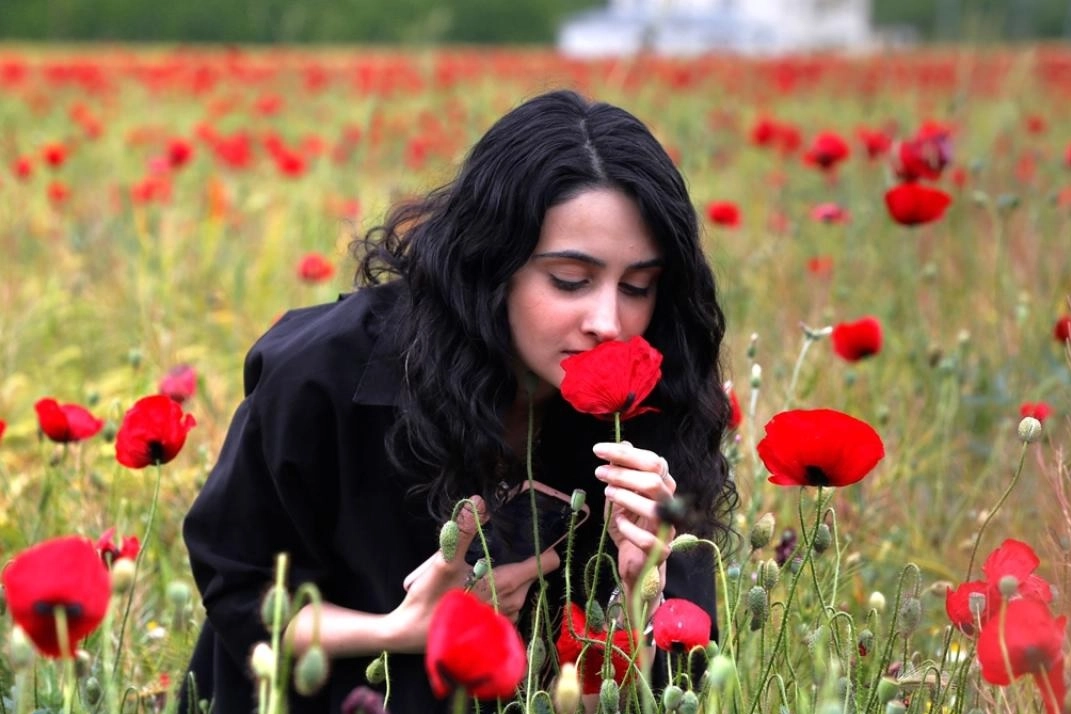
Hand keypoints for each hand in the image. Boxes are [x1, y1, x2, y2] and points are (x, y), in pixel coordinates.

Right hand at [393, 495, 560, 652]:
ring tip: (483, 570)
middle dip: (519, 561)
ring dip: (509, 578)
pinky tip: (479, 589)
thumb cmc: (429, 599)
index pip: (546, 562)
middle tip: (495, 552)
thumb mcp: (443, 562)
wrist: (410, 634)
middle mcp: (513, 603)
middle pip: (532, 573)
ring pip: (521, 588)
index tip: (533, 537)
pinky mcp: (495, 628)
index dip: (543, 548)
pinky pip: (509, 604)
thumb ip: (463, 531)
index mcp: (507, 584)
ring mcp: (505, 617)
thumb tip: (478, 502)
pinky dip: (501, 594)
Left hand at [593, 441, 674, 595]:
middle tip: (600, 473)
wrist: (635, 563)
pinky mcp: (660, 551)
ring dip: (625, 497)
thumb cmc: (629, 526)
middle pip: (654, 481)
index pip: (652, 462)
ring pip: (654, 507)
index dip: (625, 454)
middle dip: (623, 473)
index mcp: (663, 487)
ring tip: (607, 494)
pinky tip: (618, 522)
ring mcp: (667, 528)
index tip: (599, 450)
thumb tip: (623, 443)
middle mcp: (669, 505)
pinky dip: (629, 528)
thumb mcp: (620, 495)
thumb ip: (622, 471)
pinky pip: (647, 539)